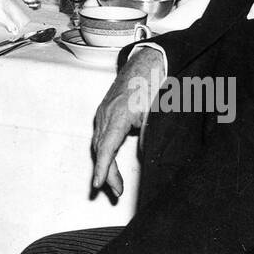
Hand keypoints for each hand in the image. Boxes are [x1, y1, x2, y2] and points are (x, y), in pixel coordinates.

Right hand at [91, 46, 165, 196]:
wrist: (144, 62)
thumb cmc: (150, 83)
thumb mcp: (154, 110)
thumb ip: (148, 132)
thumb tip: (143, 153)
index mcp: (117, 114)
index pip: (107, 146)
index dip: (103, 167)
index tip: (98, 183)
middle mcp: (105, 114)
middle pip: (101, 149)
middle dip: (107, 173)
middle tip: (117, 192)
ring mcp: (103, 113)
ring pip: (99, 144)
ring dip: (106, 165)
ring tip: (115, 184)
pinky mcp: (104, 113)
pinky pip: (101, 137)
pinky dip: (105, 152)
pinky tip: (111, 163)